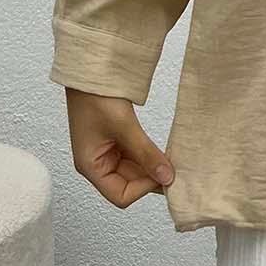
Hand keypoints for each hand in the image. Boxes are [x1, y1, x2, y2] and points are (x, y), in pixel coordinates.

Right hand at [63, 86, 174, 208]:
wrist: (91, 70)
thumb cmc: (96, 96)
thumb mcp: (124, 126)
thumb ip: (146, 153)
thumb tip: (167, 177)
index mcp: (91, 166)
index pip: (120, 196)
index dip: (143, 189)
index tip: (163, 174)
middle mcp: (98, 164)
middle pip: (129, 185)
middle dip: (150, 178)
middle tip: (174, 168)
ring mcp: (106, 152)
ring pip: (134, 171)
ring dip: (151, 167)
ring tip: (170, 159)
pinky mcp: (115, 141)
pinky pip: (134, 157)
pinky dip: (148, 156)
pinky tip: (162, 151)